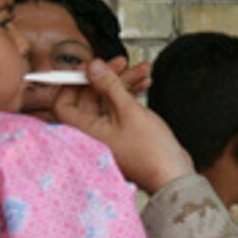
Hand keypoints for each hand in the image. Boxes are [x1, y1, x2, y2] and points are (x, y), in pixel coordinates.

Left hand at [54, 60, 192, 193]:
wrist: (172, 174)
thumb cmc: (151, 153)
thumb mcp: (129, 111)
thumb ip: (109, 85)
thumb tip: (92, 67)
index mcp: (85, 131)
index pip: (64, 101)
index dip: (75, 81)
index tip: (90, 67)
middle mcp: (92, 133)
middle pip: (89, 97)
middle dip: (107, 77)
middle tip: (122, 63)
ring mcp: (107, 133)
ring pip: (107, 100)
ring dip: (123, 83)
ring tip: (142, 71)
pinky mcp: (121, 132)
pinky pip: (118, 108)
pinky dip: (129, 95)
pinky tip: (144, 84)